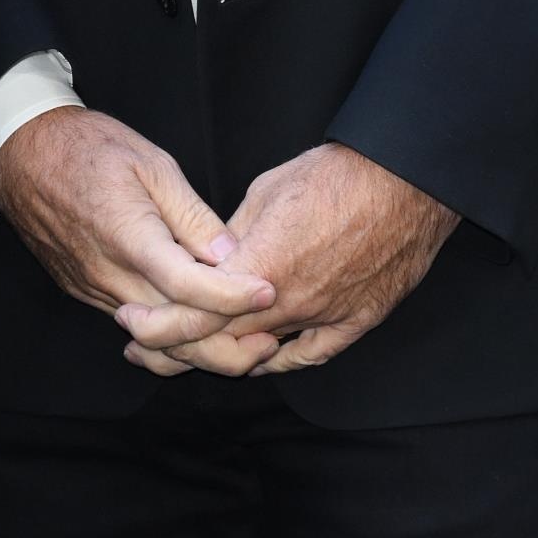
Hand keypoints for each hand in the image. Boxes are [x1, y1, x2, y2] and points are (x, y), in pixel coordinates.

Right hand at [0, 106, 277, 367]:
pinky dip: (170, 333)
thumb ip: (193, 216)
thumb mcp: (152, 164)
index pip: (188, 288)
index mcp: (129, 238)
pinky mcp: (86, 292)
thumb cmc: (87, 148)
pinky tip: (198, 322)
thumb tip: (231, 255)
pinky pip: (134, 325)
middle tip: (269, 339)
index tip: (269, 293)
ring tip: (245, 337)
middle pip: (174, 334)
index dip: (232, 298)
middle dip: (226, 345)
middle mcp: (109, 276)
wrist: (23, 154)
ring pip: (154, 339)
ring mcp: (94, 290)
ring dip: (200, 345)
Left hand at [117, 143, 457, 377]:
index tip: (132, 324)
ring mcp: (324, 317)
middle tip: (144, 348)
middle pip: (219, 344)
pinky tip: (258, 361)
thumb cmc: (335, 176)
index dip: (157, 326)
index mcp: (259, 268)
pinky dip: (278, 361)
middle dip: (175, 349)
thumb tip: (208, 258)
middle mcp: (288, 303)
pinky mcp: (357, 321)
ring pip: (260, 354)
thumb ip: (231, 236)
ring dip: (221, 356)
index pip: (194, 314)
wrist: (405, 182)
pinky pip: (309, 355)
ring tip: (189, 357)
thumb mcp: (264, 193)